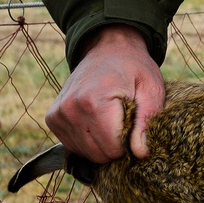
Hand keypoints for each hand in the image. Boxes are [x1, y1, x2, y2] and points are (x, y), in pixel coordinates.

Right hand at [45, 24, 164, 163]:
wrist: (107, 48)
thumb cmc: (133, 68)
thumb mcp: (151, 89)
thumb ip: (146, 122)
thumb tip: (140, 154)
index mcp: (94, 101)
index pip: (113, 148)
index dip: (129, 141)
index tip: (133, 121)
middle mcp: (71, 108)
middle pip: (98, 154)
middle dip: (115, 143)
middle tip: (122, 118)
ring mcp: (58, 114)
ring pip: (85, 153)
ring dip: (100, 142)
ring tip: (109, 116)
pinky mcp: (52, 118)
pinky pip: (73, 146)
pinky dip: (87, 139)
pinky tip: (96, 119)